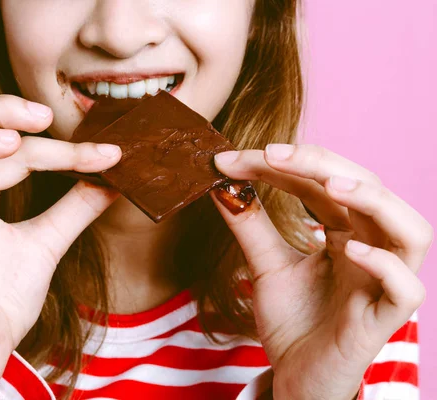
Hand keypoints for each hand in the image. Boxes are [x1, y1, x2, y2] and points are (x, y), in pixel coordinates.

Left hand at [213, 144, 431, 399]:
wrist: (295, 376)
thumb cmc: (292, 320)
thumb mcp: (265, 265)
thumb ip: (250, 226)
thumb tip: (222, 184)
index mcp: (345, 232)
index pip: (322, 183)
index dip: (282, 165)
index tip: (231, 159)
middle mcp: (371, 248)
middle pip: (368, 190)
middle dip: (322, 165)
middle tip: (271, 154)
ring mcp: (383, 282)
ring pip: (409, 230)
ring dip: (372, 200)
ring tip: (329, 186)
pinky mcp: (385, 318)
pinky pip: (406, 287)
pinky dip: (383, 264)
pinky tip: (349, 250)